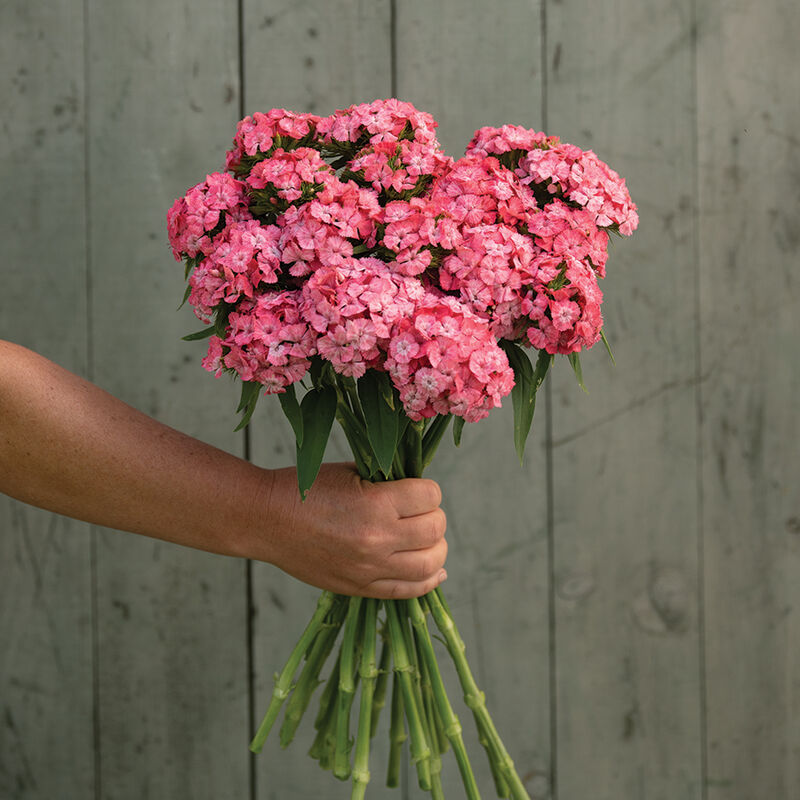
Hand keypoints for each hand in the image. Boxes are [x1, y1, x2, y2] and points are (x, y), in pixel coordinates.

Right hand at [255, 462, 447, 598]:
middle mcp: (377, 539)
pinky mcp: (360, 587)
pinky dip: (428, 580)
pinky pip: (408, 590)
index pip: (430, 496)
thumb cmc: (306, 488)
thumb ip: (388, 481)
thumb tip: (421, 490)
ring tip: (426, 538)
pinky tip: (435, 570)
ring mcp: (369, 568)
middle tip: (420, 511)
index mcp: (375, 504)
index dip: (428, 489)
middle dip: (434, 516)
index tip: (417, 489)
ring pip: (430, 564)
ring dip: (436, 548)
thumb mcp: (351, 471)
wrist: (266, 519)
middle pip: (435, 530)